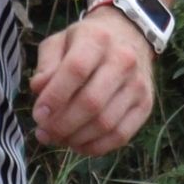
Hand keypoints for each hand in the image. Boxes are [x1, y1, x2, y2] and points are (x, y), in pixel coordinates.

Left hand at [31, 3, 158, 155]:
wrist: (128, 36)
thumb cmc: (85, 43)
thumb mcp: (59, 42)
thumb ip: (46, 65)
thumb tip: (39, 90)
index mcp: (97, 39)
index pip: (76, 70)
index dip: (54, 97)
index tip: (38, 115)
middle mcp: (123, 60)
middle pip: (91, 103)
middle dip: (62, 125)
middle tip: (44, 133)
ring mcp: (138, 84)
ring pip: (105, 124)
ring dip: (76, 139)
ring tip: (57, 138)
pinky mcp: (145, 105)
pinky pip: (120, 135)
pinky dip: (95, 147)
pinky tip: (78, 144)